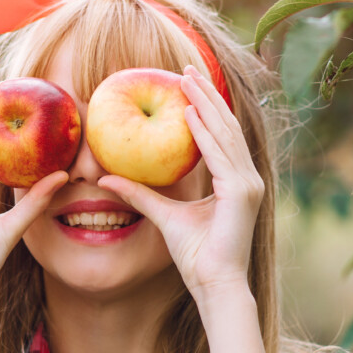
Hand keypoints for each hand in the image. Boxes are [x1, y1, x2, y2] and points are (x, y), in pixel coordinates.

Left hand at [98, 66, 263, 299]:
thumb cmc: (195, 256)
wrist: (215, 283)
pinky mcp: (241, 193)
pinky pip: (220, 156)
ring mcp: (247, 184)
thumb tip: (105, 179)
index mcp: (236, 181)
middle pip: (225, 127)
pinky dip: (205, 133)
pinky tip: (188, 114)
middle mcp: (246, 178)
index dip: (205, 107)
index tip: (186, 84)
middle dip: (206, 95)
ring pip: (224, 134)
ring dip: (204, 104)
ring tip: (185, 80)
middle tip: (186, 69)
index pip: (220, 136)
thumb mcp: (163, 215)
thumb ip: (139, 194)